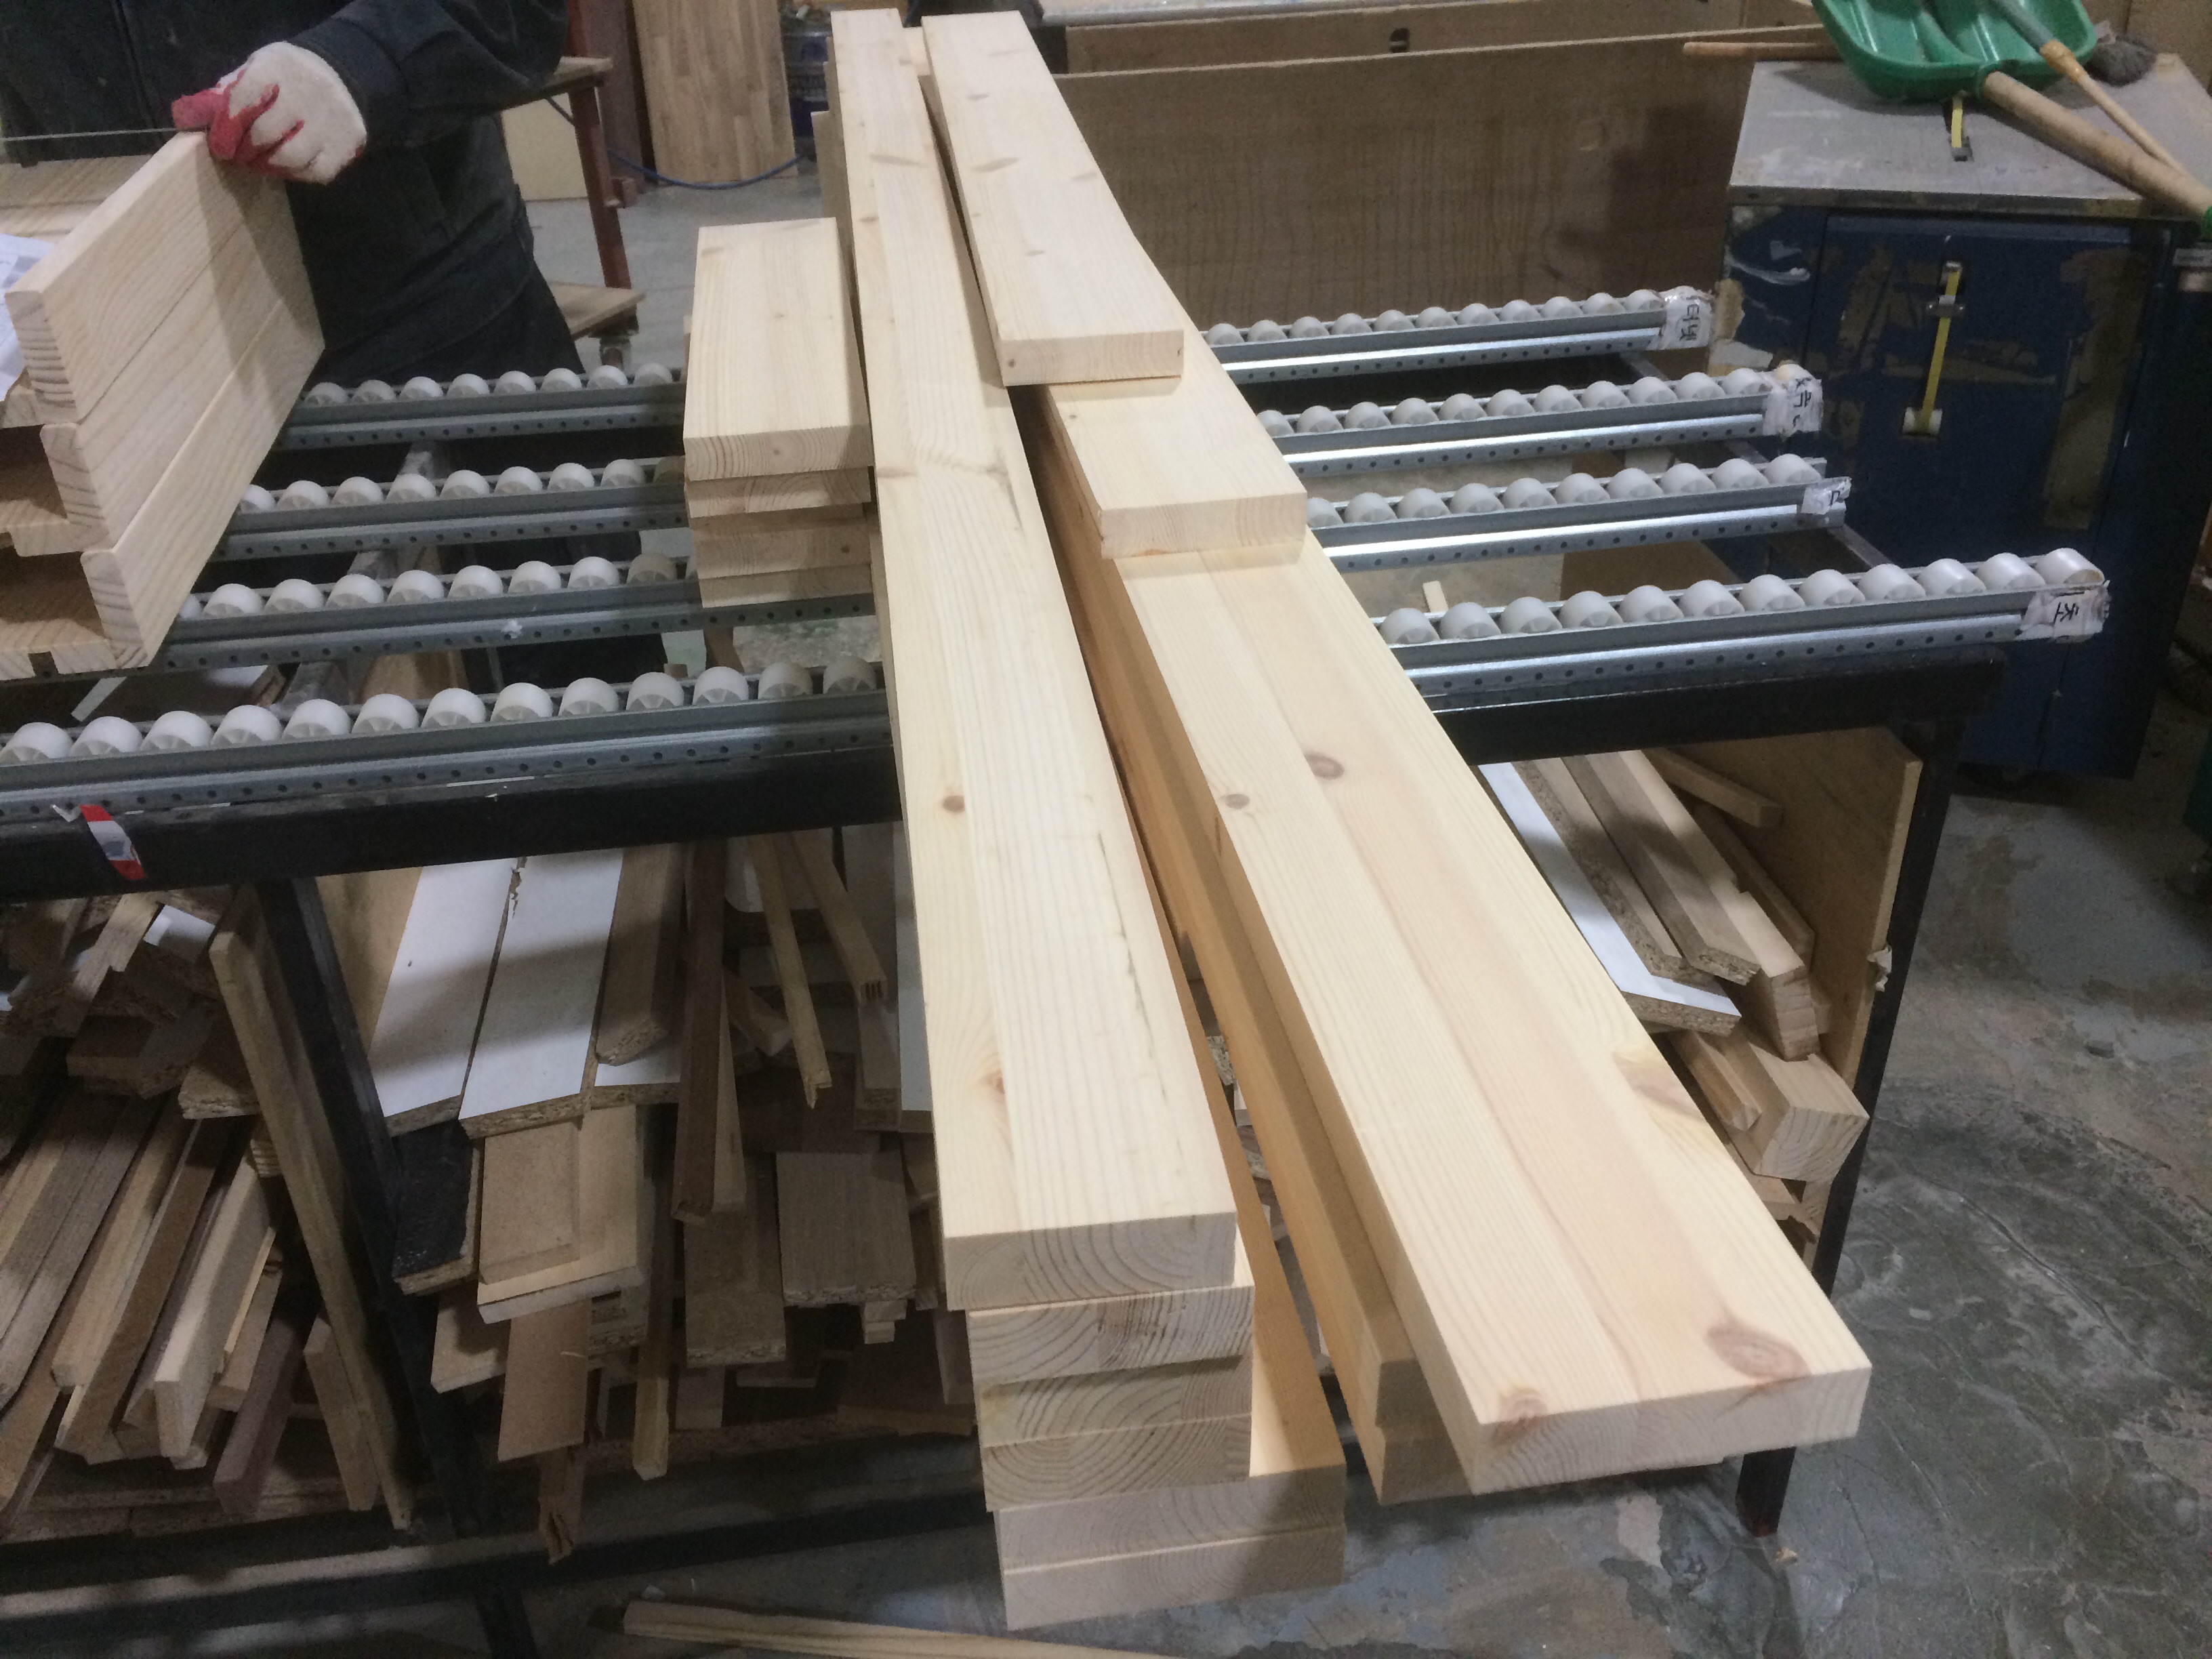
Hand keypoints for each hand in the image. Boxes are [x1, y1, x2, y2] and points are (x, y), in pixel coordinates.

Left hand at [172, 42, 366, 184]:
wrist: (340, 74)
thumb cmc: (284, 77)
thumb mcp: (253, 71)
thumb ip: (225, 95)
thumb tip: (187, 119)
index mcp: (276, 68)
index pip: (243, 101)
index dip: (225, 129)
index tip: (219, 147)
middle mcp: (308, 92)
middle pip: (265, 134)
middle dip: (245, 150)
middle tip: (239, 155)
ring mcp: (331, 121)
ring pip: (291, 157)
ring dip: (268, 165)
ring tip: (260, 162)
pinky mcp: (348, 144)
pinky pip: (316, 171)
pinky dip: (296, 173)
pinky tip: (287, 164)